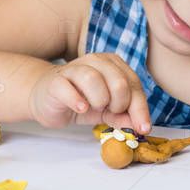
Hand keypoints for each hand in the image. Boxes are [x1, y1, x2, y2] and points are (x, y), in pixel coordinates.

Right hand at [28, 52, 150, 133]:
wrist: (46, 98)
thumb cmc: (80, 100)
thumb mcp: (106, 111)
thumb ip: (123, 116)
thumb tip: (140, 127)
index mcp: (112, 64)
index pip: (134, 85)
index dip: (140, 109)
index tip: (143, 128)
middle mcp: (95, 61)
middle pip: (118, 82)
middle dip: (119, 104)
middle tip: (109, 112)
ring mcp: (73, 68)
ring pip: (94, 79)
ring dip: (99, 101)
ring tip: (94, 108)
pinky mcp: (56, 80)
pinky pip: (68, 87)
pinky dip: (77, 101)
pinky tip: (81, 108)